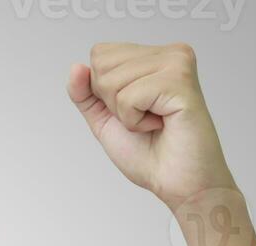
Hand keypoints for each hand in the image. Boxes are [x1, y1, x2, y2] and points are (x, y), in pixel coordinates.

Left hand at [66, 42, 237, 210]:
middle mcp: (170, 53)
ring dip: (125, 114)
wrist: (178, 183)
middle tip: (145, 118)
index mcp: (155, 56)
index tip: (134, 110)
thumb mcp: (105, 119)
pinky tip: (161, 124)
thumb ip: (86, 93)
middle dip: (112, 102)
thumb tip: (75, 67)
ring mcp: (177, 63)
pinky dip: (135, 121)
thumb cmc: (150, 154)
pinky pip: (128, 98)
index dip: (103, 92)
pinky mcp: (180, 81)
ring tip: (155, 122)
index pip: (100, 54)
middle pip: (102, 63)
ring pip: (111, 80)